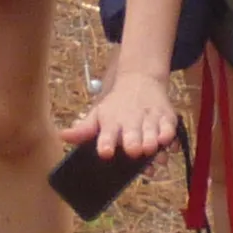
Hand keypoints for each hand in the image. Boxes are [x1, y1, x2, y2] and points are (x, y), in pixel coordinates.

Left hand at [66, 67, 180, 164]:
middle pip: (132, 133)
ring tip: (150, 150)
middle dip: (133, 142)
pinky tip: (166, 144)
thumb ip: (83, 130)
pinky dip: (169, 137)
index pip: (107, 134)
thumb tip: (62, 135)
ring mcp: (150, 119)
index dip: (106, 143)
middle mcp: (131, 121)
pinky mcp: (167, 119)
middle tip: (133, 150)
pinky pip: (170, 129)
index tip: (105, 151)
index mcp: (111, 122)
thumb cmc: (116, 105)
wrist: (140, 81)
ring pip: (152, 132)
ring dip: (152, 141)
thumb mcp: (97, 114)